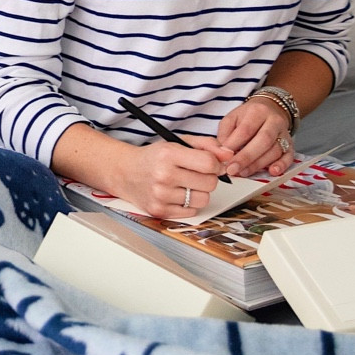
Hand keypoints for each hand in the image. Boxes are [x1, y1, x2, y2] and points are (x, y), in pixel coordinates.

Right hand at [107, 135, 228, 218]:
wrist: (125, 172)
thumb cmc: (155, 157)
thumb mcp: (178, 142)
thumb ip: (207, 146)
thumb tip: (229, 155)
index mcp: (169, 155)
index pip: (209, 164)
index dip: (216, 164)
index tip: (211, 164)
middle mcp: (164, 176)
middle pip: (210, 184)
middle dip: (208, 178)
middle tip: (196, 174)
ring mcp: (161, 196)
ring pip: (203, 200)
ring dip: (199, 193)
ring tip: (186, 185)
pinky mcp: (159, 211)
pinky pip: (191, 212)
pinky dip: (189, 204)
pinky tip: (178, 195)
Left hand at [215, 96, 295, 178]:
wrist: (271, 110)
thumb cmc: (248, 117)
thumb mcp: (232, 118)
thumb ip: (225, 134)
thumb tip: (222, 153)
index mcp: (257, 111)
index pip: (246, 129)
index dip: (234, 145)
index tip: (224, 158)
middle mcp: (274, 121)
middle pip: (263, 140)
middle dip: (246, 157)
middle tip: (233, 169)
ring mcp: (284, 133)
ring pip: (275, 150)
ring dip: (258, 164)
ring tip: (243, 173)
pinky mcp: (290, 145)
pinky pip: (289, 156)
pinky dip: (282, 165)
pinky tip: (272, 172)